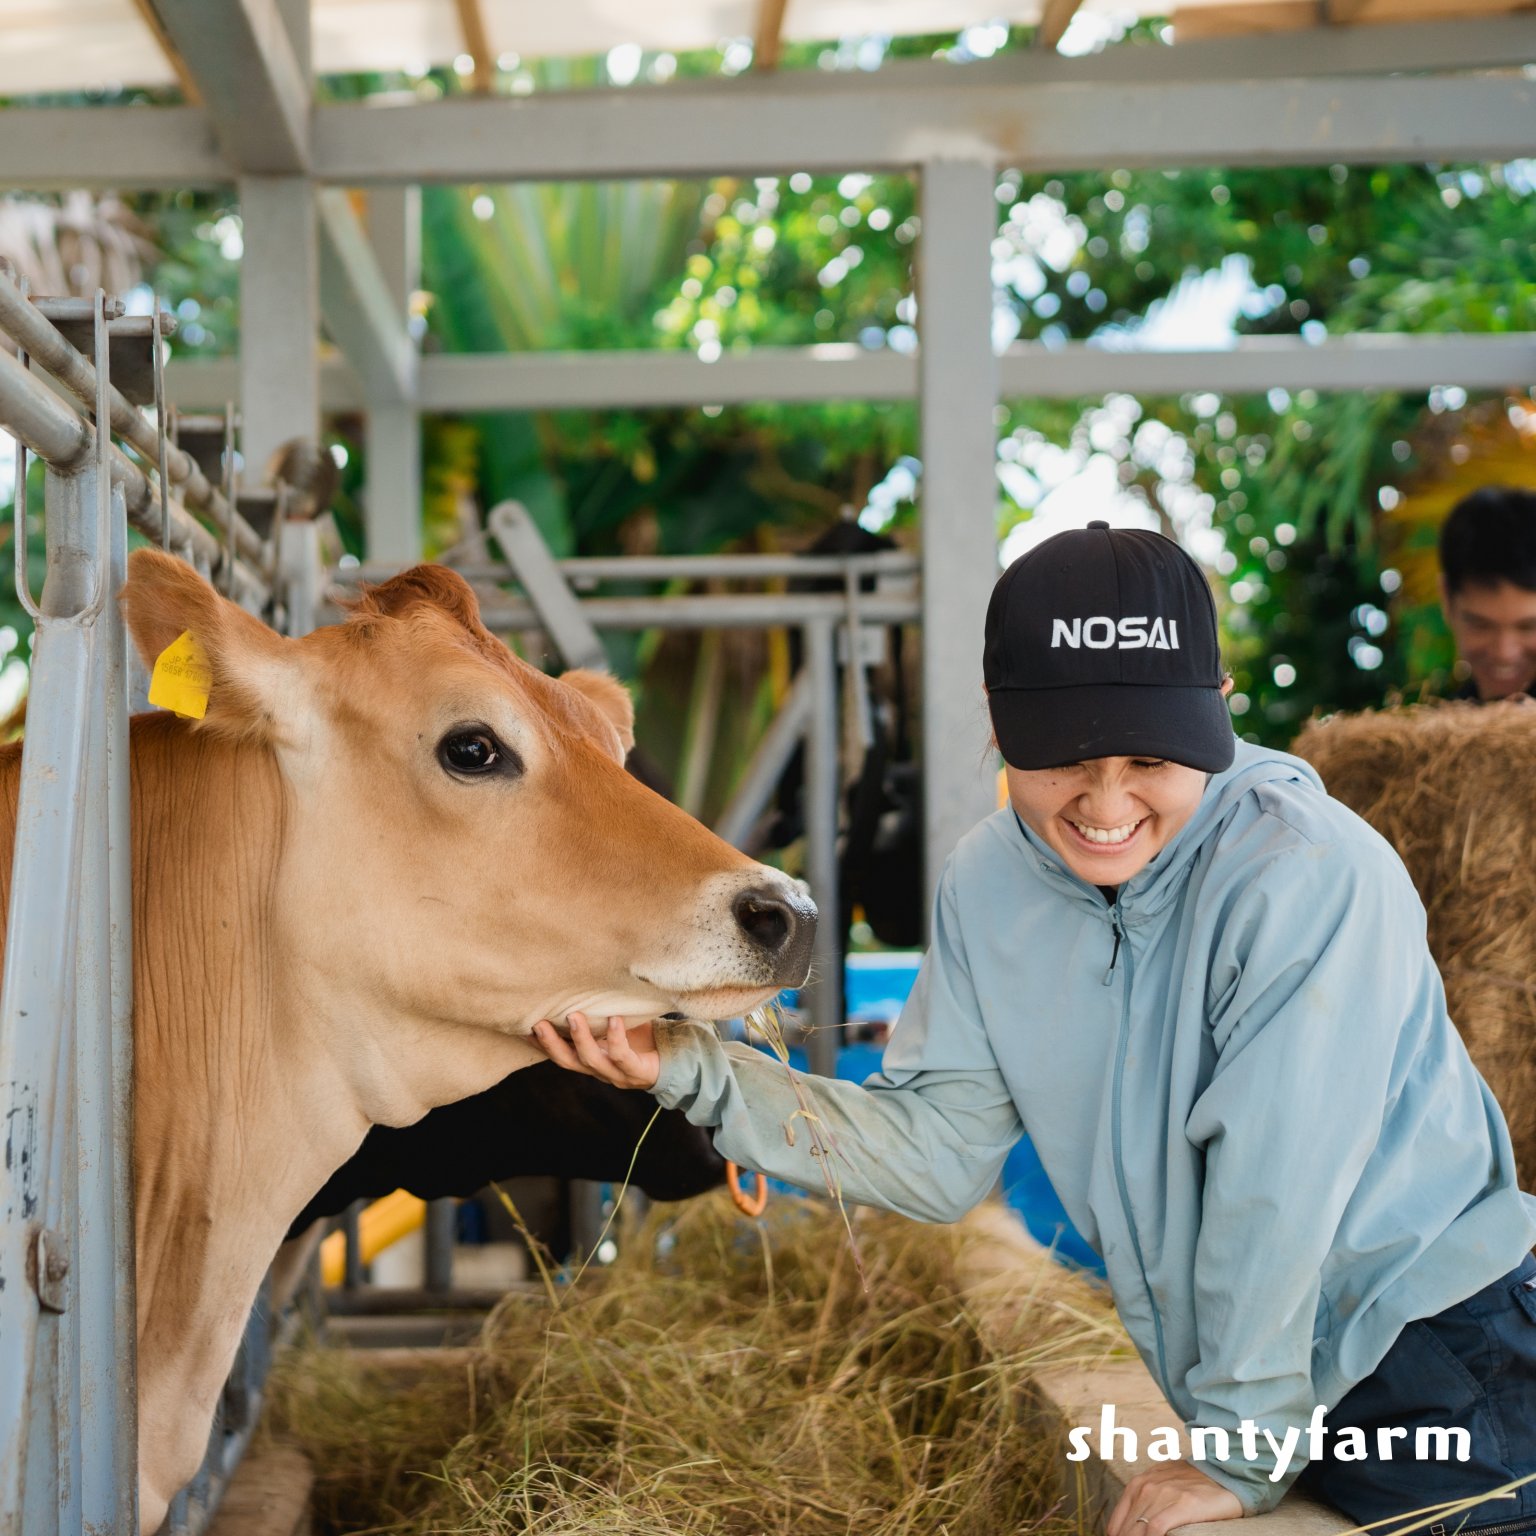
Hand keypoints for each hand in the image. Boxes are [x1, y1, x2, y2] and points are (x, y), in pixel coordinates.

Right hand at [530, 1011, 660, 1090]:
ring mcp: (616, 1072)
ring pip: (592, 1059)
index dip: (539, 1044)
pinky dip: (616, 1038)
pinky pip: (623, 1056)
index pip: (559, 1052)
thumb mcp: (612, 1024)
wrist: (673, 1057)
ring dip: (580, 1038)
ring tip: (574, 1016)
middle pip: (568, 1060)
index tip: (521, 1027)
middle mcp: (599, 1068)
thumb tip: (577, 981)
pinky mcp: (637, 1072)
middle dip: (551, 1043)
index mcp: (590, 1057)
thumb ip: (596, 1012)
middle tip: (538, 1023)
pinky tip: (614, 1020)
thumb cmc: (639, 1037)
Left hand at [1106, 1462, 1243, 1535]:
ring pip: (1137, 1531)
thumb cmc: (1190, 1482)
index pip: (1116, 1524)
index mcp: (1137, 1485)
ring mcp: (1162, 1495)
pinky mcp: (1181, 1505)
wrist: (1222, 1472)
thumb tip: (1133, 1525)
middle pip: (1125, 1530)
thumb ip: (1143, 1500)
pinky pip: (1156, 1528)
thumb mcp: (1159, 1483)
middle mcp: (1145, 1488)